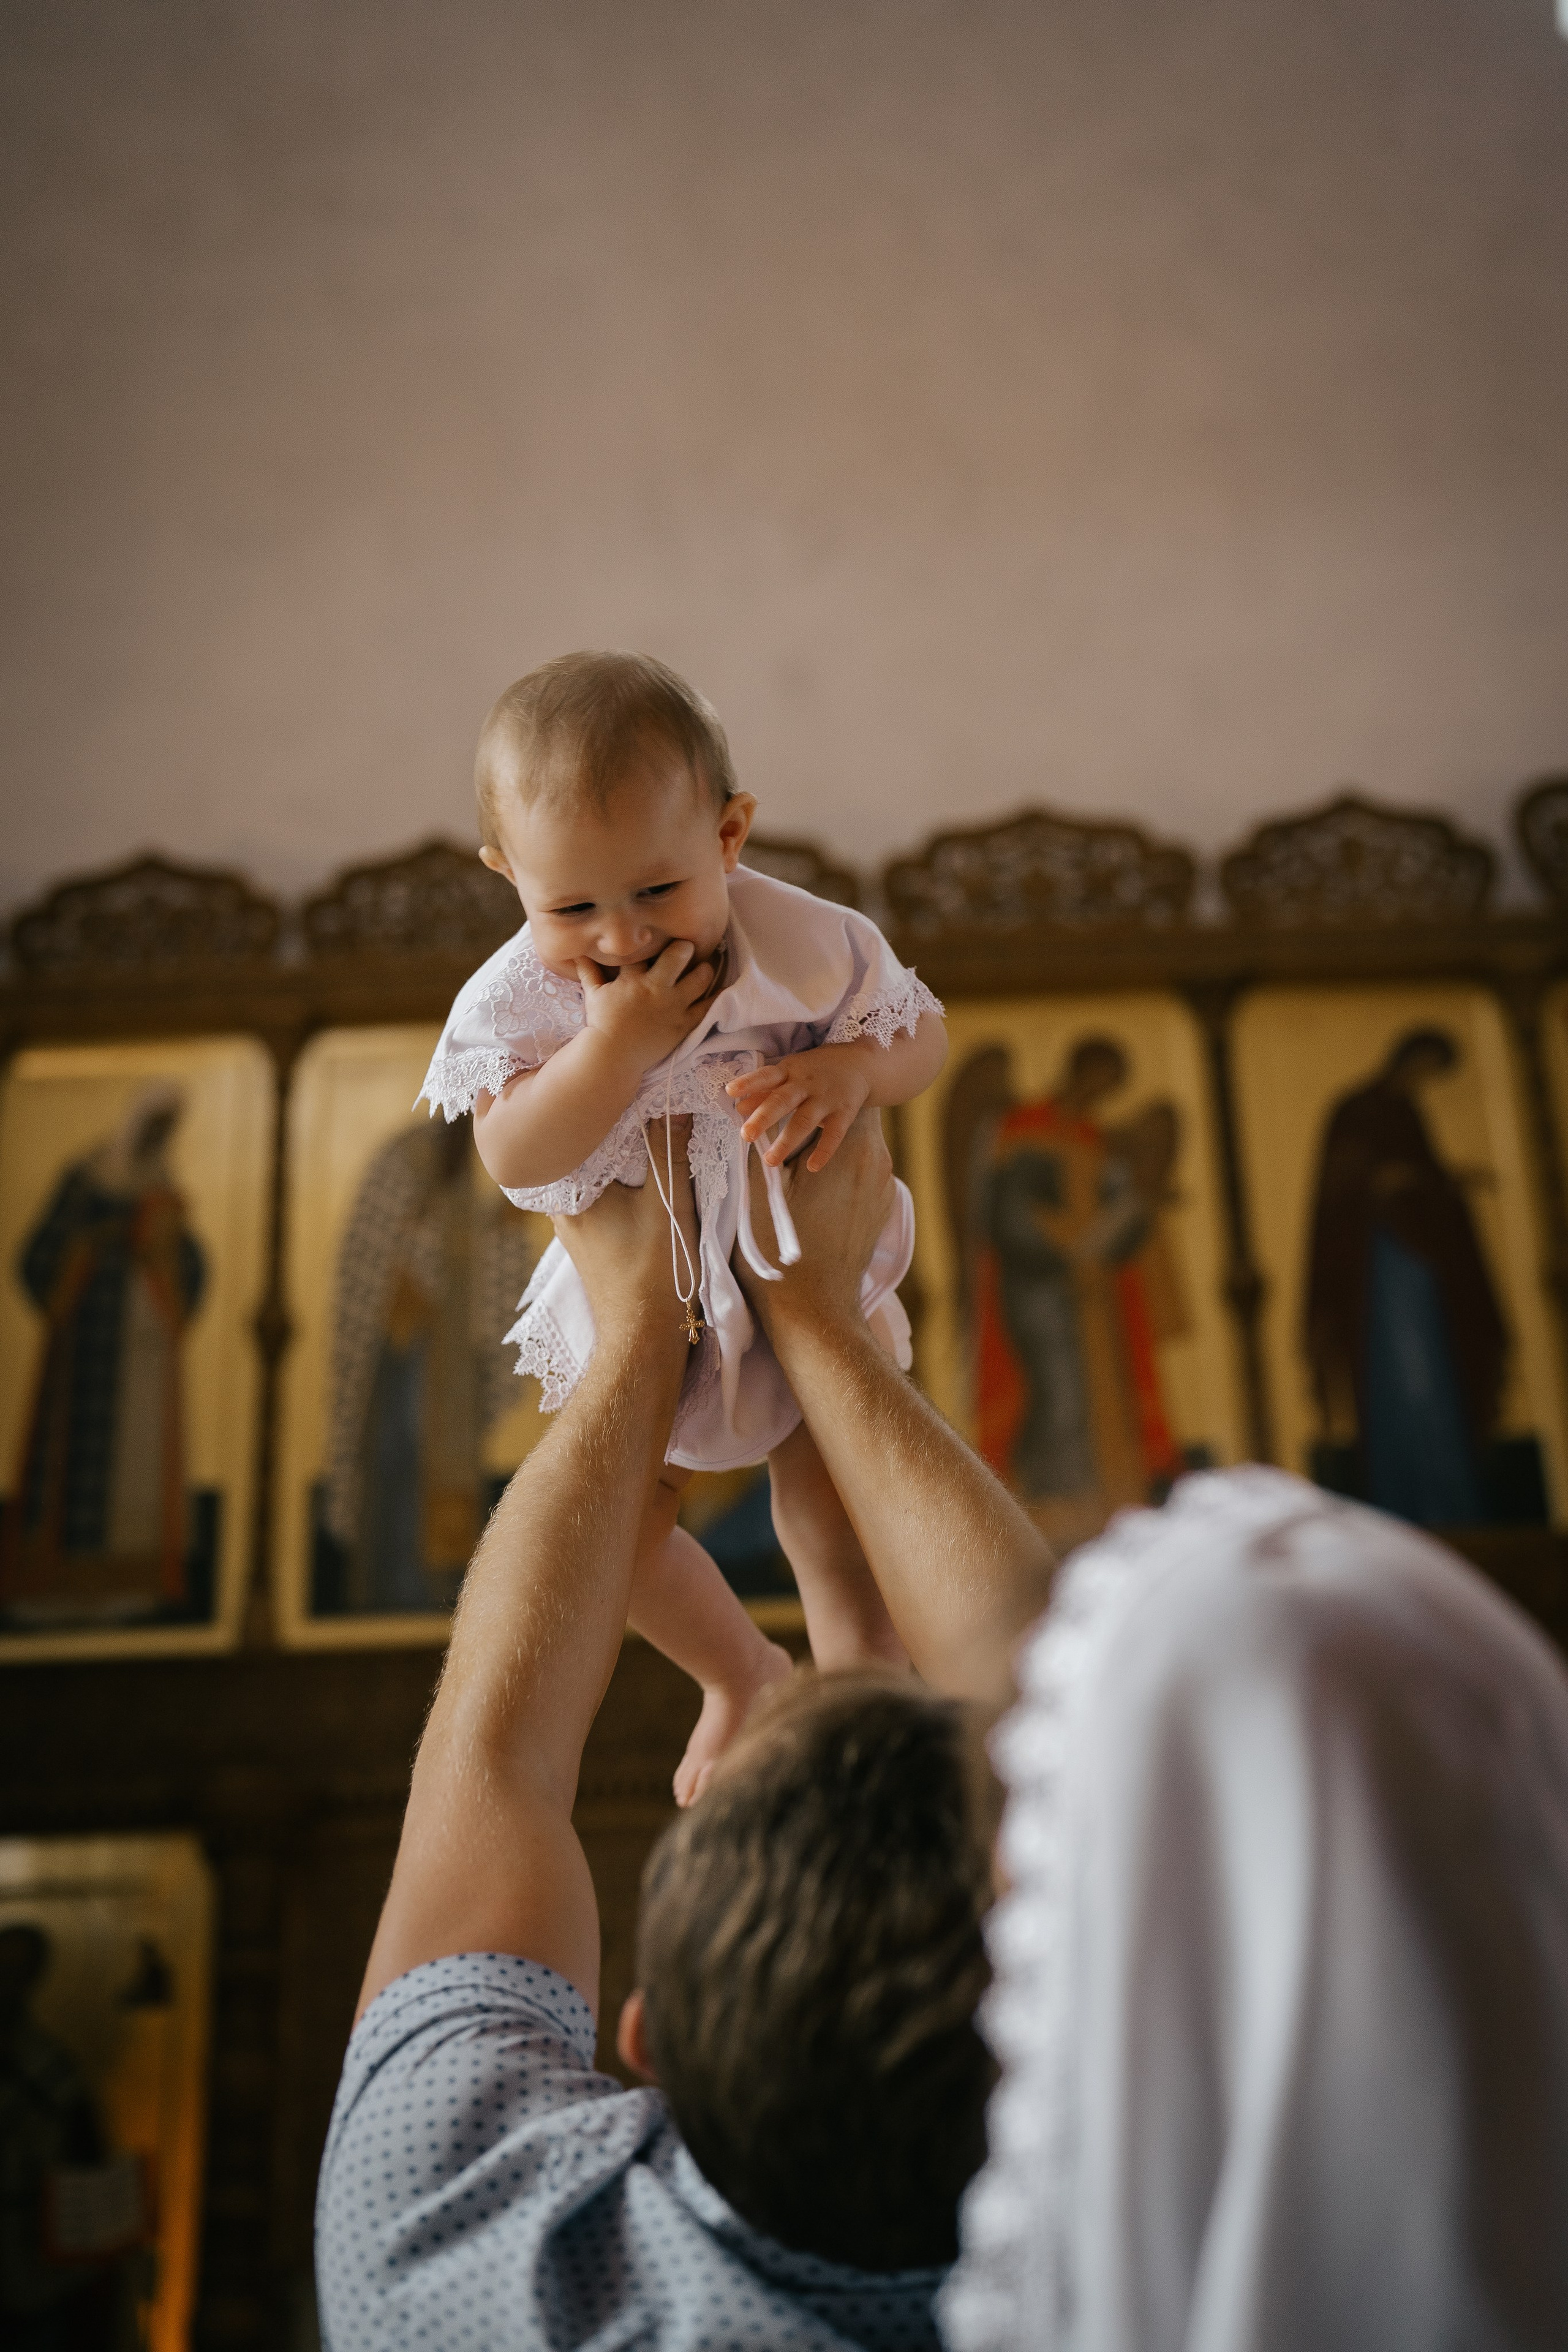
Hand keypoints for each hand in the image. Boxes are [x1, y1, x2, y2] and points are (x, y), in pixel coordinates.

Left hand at [552, 1117, 696, 1357]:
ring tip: (651, 1129)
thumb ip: (669, 1151)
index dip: (613, 1105)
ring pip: (598, 1173)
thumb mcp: (668, 1205)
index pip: (586, 1130)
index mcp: (571, 1190)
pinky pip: (603, 1195)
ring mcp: (573, 1224)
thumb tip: (674, 1102)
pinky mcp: (589, 1240)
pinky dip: (622, 1180)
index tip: (639, 1084)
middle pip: (590, 1150)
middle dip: (619, 1128)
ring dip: (623, 1156)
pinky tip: (645, 1174)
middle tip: (648, 1099)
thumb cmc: (653, 1273)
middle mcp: (562, 1204)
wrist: (642, 1338)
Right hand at [576, 942, 715, 1075]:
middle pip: (677, 955)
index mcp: (633, 978)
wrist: (612, 1057)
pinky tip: (724, 988)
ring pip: (699, 978)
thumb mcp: (593, 995)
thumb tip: (578, 953)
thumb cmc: (602, 1024)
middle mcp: (655, 987)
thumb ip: (589, 972)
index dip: (653, 939)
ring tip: (705, 966)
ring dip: (704, 969)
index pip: (645, 949)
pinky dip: (717, 997)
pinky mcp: (684, 1024)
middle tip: (688, 946)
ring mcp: (672, 1006)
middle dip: (685, 947)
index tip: (659, 933)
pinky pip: (707, 1007)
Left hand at [726, 1042, 872, 1170]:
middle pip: (783, 1100)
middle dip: (764, 1118)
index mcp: (790, 1071)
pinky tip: (812, 1167)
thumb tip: (739, 1109)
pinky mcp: (844, 1113)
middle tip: (746, 1135)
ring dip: (787, 1141)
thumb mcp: (790, 1072)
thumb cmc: (816, 1070)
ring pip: (805, 1120)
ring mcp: (826, 1099)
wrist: (860, 1063)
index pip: (767, 1075)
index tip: (730, 1091)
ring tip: (770, 1161)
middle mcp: (806, 1084)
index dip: (749, 1083)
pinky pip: (834, 1135)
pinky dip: (823, 1151)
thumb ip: (765, 1090)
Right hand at [736, 1105, 894, 1330]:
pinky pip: (861, 1175)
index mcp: (852, 1147)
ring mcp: (883, 1188)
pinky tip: (813, 1191)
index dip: (813, 1093)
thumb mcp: (761, 1187)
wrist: (813, 1310)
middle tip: (785, 1124)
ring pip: (856, 1148)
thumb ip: (763, 1141)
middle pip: (850, 1120)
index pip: (842, 1097)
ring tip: (795, 1160)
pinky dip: (840, 1172)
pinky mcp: (881, 1210)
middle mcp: (877, 1162)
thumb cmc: (780, 1249)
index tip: (788, 1096)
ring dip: (829, 1147)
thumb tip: (756, 1112)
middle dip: (819, 1120)